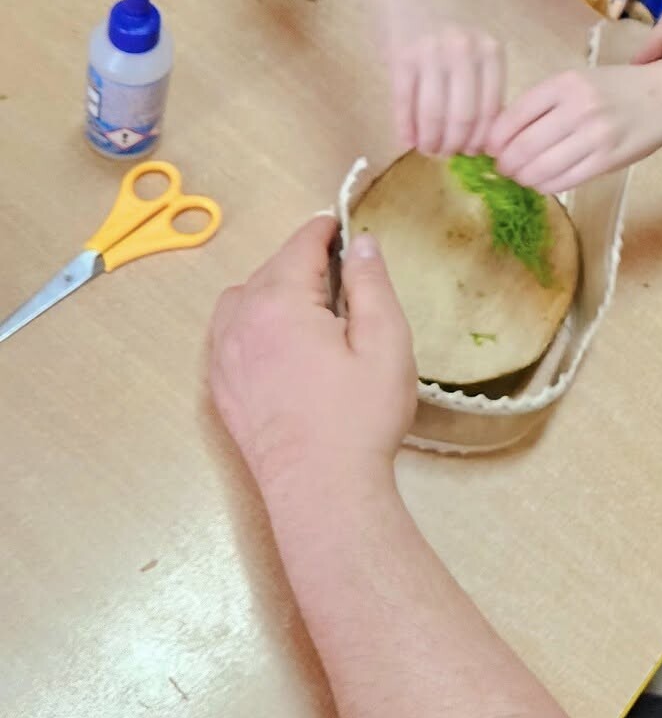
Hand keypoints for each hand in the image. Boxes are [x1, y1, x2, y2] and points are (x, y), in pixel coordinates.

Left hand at [209, 216, 417, 501]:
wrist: (320, 488)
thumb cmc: (359, 417)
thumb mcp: (385, 342)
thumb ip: (371, 284)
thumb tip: (360, 243)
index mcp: (280, 302)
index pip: (301, 244)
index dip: (327, 230)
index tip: (347, 228)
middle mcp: (240, 320)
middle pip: (271, 268)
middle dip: (305, 264)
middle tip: (345, 280)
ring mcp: (222, 355)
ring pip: (244, 298)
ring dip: (274, 291)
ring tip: (311, 313)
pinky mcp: (219, 386)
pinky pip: (228, 333)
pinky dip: (252, 323)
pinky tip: (282, 345)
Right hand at [383, 0, 503, 158]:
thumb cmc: (443, 16)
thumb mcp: (474, 42)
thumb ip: (480, 78)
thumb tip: (482, 132)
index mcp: (491, 51)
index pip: (492, 109)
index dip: (481, 138)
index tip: (473, 152)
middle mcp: (465, 53)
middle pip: (464, 117)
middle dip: (455, 145)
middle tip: (447, 155)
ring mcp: (432, 54)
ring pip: (434, 115)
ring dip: (431, 140)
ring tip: (427, 149)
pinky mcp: (401, 57)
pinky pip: (405, 102)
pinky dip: (406, 127)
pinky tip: (407, 140)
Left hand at [487, 63, 661, 192]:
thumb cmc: (616, 89)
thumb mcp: (577, 81)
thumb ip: (543, 103)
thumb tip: (500, 135)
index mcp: (564, 84)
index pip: (513, 117)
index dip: (494, 139)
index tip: (489, 148)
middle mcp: (578, 108)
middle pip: (522, 147)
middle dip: (505, 163)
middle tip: (503, 167)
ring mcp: (594, 136)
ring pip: (541, 168)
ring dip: (524, 178)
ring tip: (522, 176)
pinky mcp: (607, 160)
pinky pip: (564, 180)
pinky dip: (546, 186)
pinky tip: (543, 182)